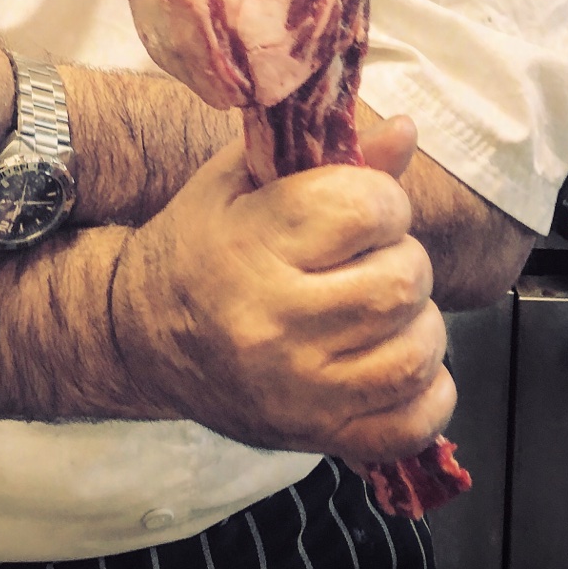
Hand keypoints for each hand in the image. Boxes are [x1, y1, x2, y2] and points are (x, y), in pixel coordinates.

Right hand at [108, 130, 454, 464]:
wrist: (141, 337)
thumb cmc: (196, 244)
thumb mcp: (240, 181)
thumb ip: (323, 154)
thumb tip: (406, 131)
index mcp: (253, 246)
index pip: (367, 209)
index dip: (381, 198)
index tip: (362, 206)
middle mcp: (276, 323)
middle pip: (402, 281)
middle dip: (401, 257)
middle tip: (370, 257)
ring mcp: (299, 391)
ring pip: (415, 351)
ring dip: (416, 320)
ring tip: (383, 307)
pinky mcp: (316, 436)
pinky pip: (412, 423)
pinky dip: (426, 390)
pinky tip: (394, 359)